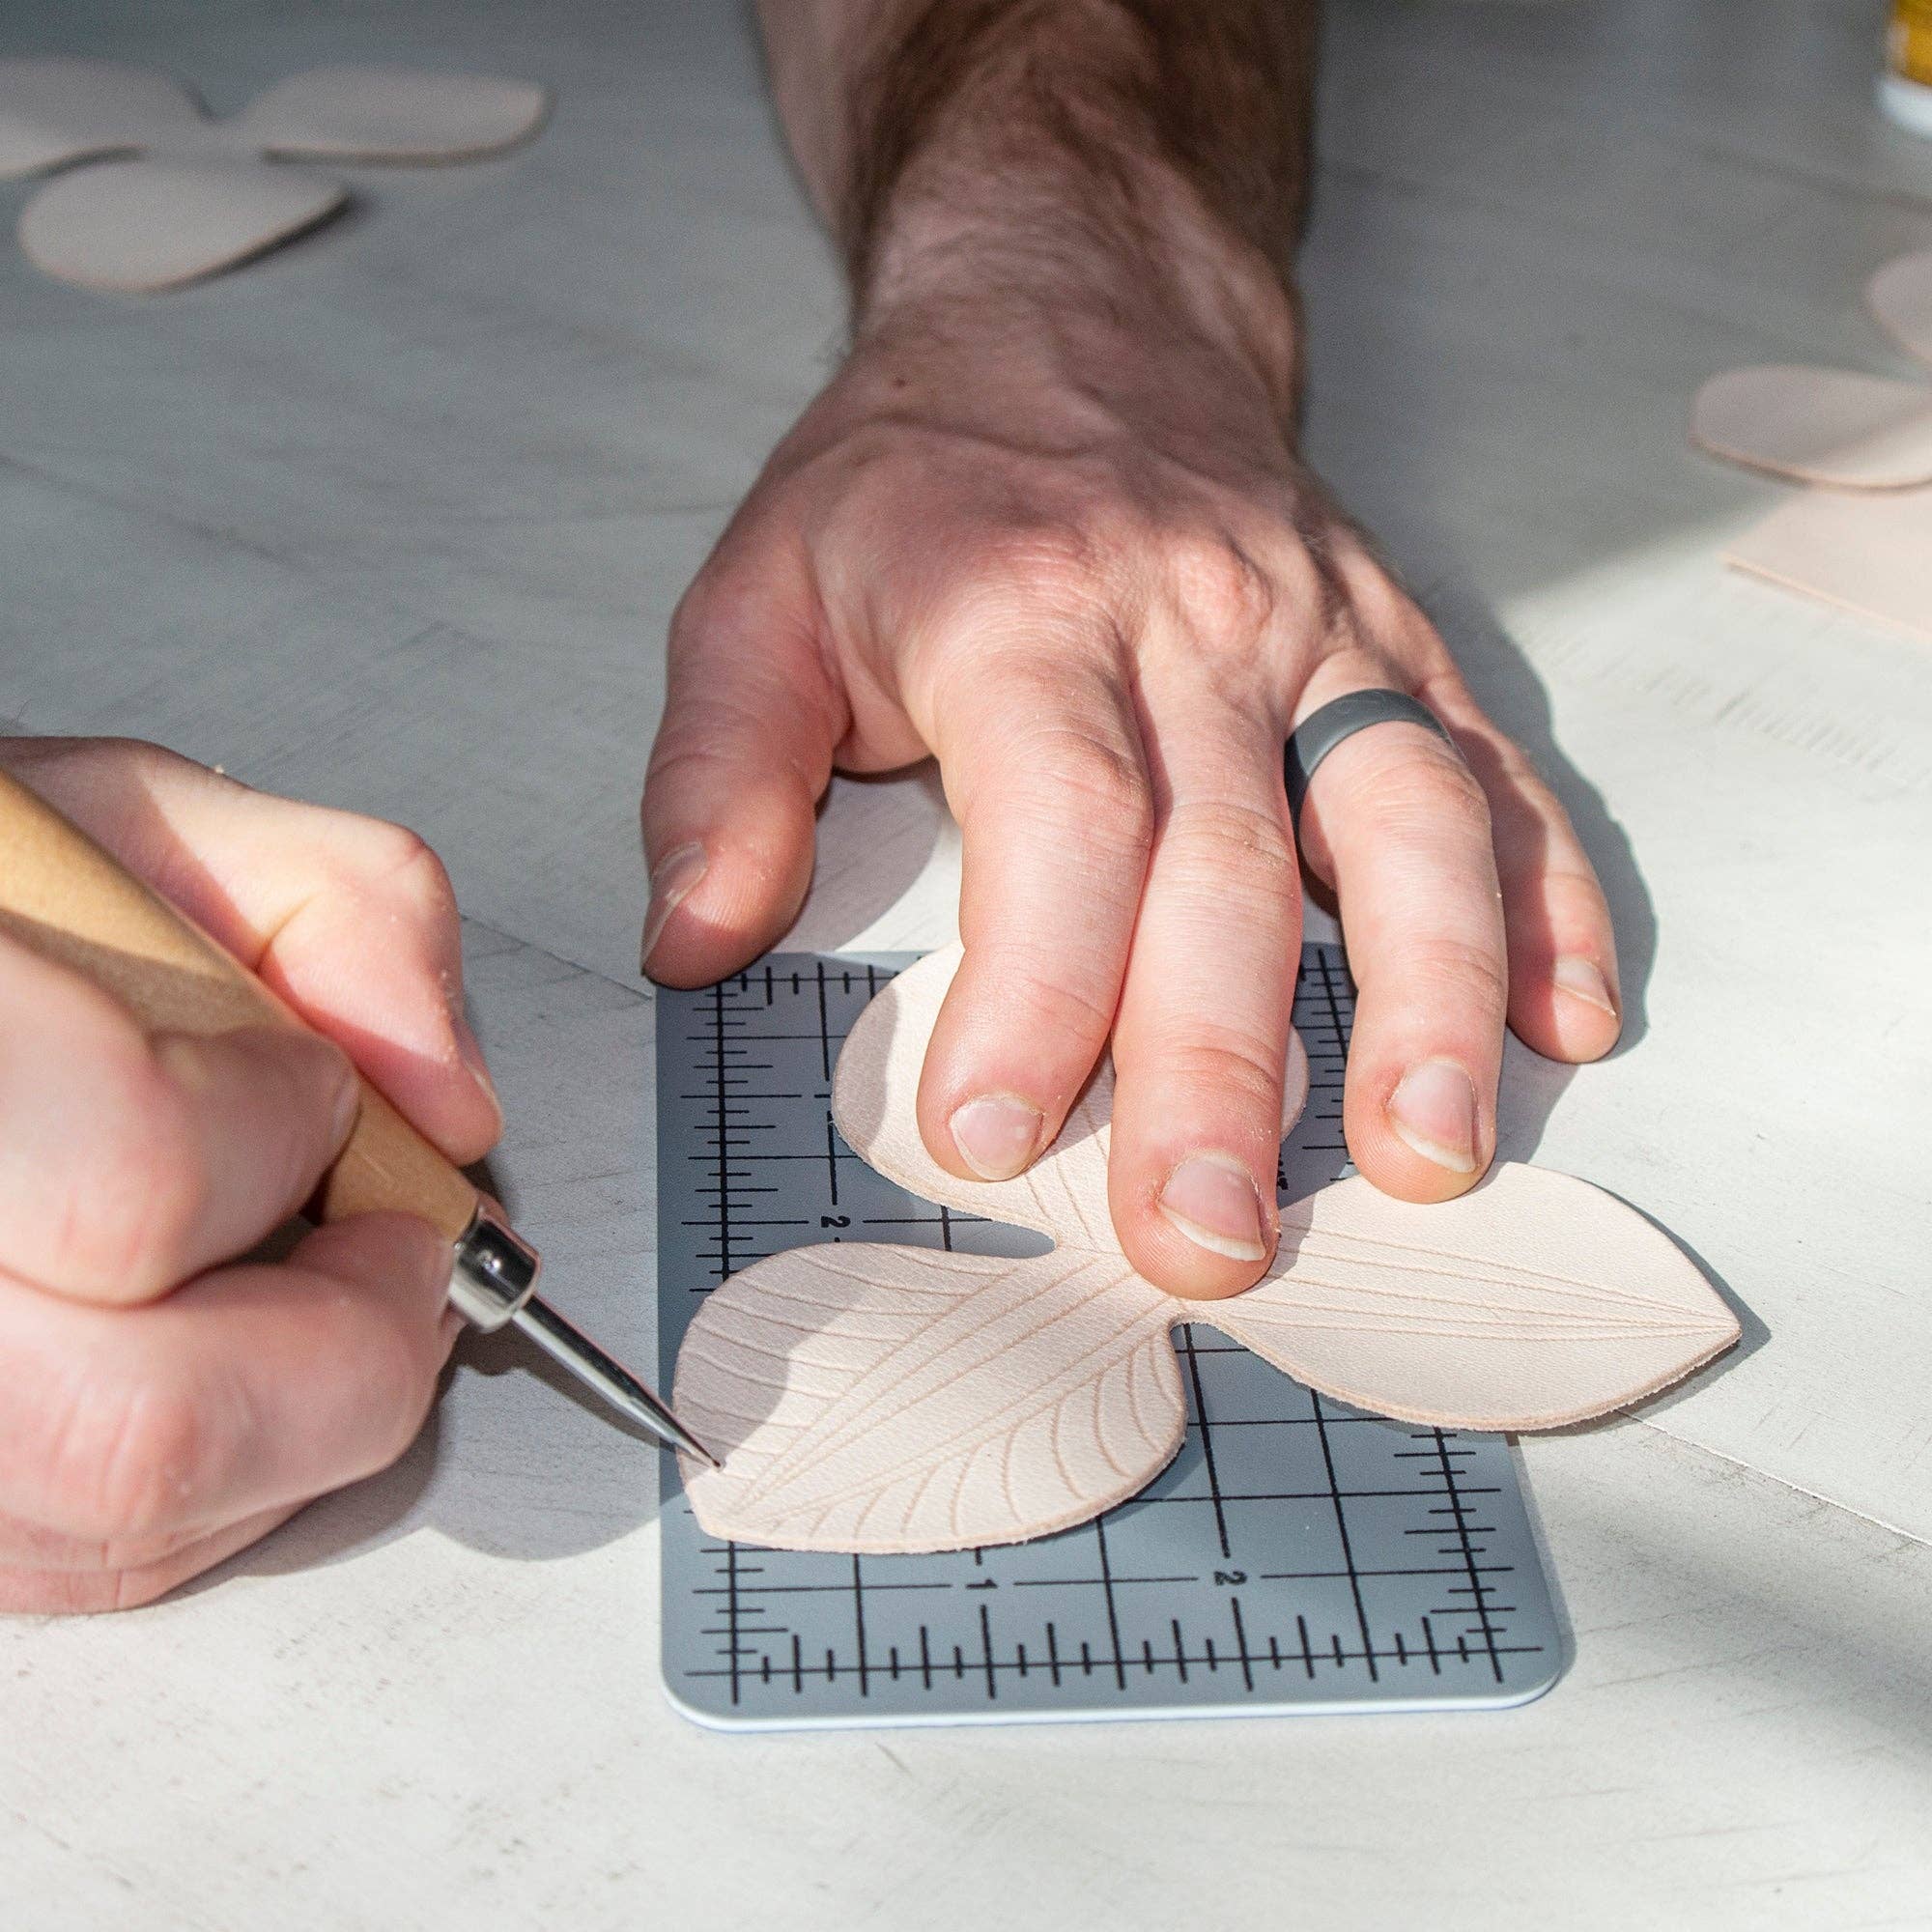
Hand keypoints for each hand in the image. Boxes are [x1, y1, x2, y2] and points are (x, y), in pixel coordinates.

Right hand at [0, 739, 500, 1611]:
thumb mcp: (144, 821)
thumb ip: (347, 908)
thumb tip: (451, 1107)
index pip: (139, 1180)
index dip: (279, 1135)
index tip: (314, 1090)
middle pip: (148, 1434)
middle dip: (352, 1346)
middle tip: (393, 1251)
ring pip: (127, 1532)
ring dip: (298, 1417)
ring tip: (300, 1285)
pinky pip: (91, 1564)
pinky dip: (218, 1478)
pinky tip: (215, 1352)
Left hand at [641, 290, 1619, 1299]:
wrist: (1076, 311)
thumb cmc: (909, 481)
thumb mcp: (755, 595)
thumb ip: (716, 774)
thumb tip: (692, 946)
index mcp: (1023, 614)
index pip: (1057, 820)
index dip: (1034, 986)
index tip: (994, 1136)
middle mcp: (1195, 627)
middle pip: (1230, 862)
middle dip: (1224, 1066)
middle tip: (1211, 1237)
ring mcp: (1319, 638)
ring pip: (1407, 817)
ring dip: (1432, 995)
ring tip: (1432, 1154)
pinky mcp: (1397, 647)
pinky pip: (1494, 770)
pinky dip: (1547, 896)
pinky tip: (1566, 1018)